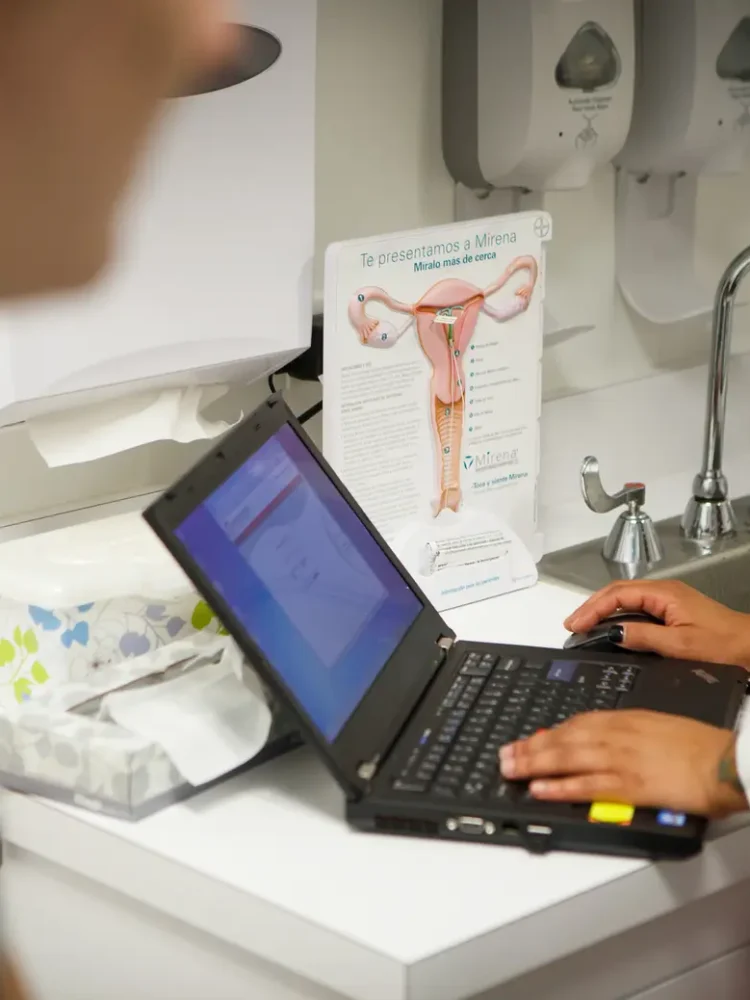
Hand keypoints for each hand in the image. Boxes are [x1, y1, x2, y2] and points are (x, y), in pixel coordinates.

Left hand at [499, 710, 748, 818]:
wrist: (726, 758)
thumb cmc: (699, 745)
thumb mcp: (658, 726)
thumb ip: (630, 731)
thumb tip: (608, 739)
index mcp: (625, 720)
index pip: (576, 723)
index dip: (548, 733)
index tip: (529, 739)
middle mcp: (616, 736)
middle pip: (563, 738)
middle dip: (530, 747)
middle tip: (505, 753)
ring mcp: (620, 760)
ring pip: (566, 758)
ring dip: (533, 763)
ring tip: (509, 769)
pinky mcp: (629, 785)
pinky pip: (586, 785)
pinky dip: (559, 786)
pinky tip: (539, 789)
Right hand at [565, 580, 749, 668]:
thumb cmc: (725, 644)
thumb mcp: (679, 645)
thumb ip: (642, 637)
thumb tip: (612, 632)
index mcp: (664, 593)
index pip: (617, 594)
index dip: (592, 608)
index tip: (576, 624)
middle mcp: (664, 593)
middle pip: (617, 593)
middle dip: (591, 607)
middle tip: (572, 625)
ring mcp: (668, 603)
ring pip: (626, 601)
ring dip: (603, 612)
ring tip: (584, 626)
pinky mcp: (671, 614)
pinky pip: (636, 610)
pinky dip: (617, 618)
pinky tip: (610, 630)